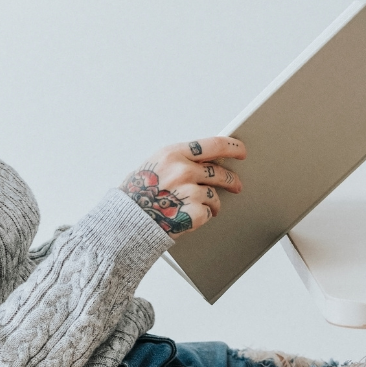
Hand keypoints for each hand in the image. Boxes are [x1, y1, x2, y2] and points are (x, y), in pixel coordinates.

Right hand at [120, 137, 244, 235]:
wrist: (125, 221)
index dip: (233, 147)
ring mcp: (190, 192)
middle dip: (231, 180)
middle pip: (219, 172)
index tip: (240, 151)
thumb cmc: (134, 195)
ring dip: (212, 202)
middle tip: (235, 185)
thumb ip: (176, 161)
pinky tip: (189, 216)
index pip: (214, 144)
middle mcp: (183, 170)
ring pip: (215, 194)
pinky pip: (209, 212)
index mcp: (172, 154)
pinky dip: (203, 216)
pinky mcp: (194, 212)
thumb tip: (202, 161)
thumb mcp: (151, 167)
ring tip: (200, 206)